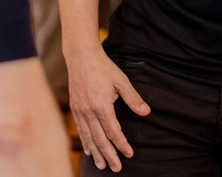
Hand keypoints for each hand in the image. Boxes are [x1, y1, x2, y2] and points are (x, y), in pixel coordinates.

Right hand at [66, 48, 149, 172]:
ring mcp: (80, 110)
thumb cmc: (103, 67)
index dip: (122, 144)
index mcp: (102, 106)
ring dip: (96, 152)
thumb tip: (146, 112)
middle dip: (109, 155)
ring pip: (88, 137)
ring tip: (101, 166)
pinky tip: (88, 150)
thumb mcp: (121, 81)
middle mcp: (89, 111)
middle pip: (99, 139)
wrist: (81, 56)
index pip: (113, 132)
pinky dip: (85, 141)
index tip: (129, 154)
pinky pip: (80, 129)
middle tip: (116, 168)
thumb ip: (133, 98)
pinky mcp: (75, 107)